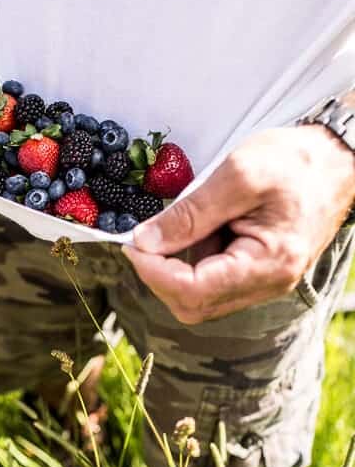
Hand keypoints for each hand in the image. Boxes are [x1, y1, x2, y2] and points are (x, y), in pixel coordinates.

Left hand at [124, 126, 354, 323]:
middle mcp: (266, 285)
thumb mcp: (238, 175)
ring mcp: (262, 284)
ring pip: (199, 299)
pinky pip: (212, 283)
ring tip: (176, 228)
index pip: (193, 291)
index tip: (132, 244)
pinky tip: (194, 231)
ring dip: (174, 270)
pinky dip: (190, 263)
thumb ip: (189, 212)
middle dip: (159, 276)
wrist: (338, 161)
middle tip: (143, 240)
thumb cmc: (297, 162)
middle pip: (192, 305)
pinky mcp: (255, 274)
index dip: (153, 272)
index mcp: (267, 265)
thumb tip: (144, 241)